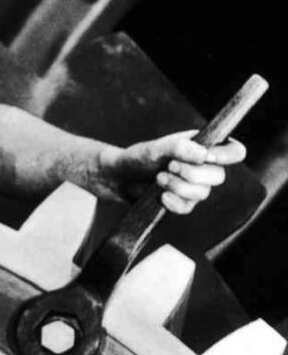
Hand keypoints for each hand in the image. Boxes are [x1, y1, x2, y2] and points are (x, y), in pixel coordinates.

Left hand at [104, 130, 246, 213]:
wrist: (120, 177)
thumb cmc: (140, 157)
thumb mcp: (156, 147)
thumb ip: (179, 147)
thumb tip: (204, 154)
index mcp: (203, 147)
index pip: (234, 151)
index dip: (227, 156)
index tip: (208, 157)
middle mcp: (204, 167)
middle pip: (219, 176)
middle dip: (192, 173)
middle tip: (169, 166)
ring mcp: (195, 186)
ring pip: (203, 194)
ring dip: (178, 186)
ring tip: (159, 178)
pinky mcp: (183, 202)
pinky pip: (188, 207)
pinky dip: (173, 201)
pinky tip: (161, 195)